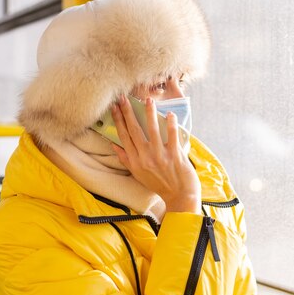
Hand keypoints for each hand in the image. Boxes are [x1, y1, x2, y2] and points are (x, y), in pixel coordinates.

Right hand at [110, 95, 200, 213]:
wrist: (179, 196)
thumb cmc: (159, 184)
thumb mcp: (138, 174)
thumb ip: (126, 159)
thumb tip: (114, 145)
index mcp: (135, 161)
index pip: (123, 137)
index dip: (118, 120)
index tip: (114, 107)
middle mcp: (145, 158)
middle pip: (134, 130)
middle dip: (128, 112)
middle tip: (124, 98)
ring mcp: (160, 156)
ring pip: (152, 130)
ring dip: (150, 114)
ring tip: (148, 100)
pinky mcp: (174, 156)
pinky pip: (172, 136)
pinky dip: (171, 125)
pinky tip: (169, 114)